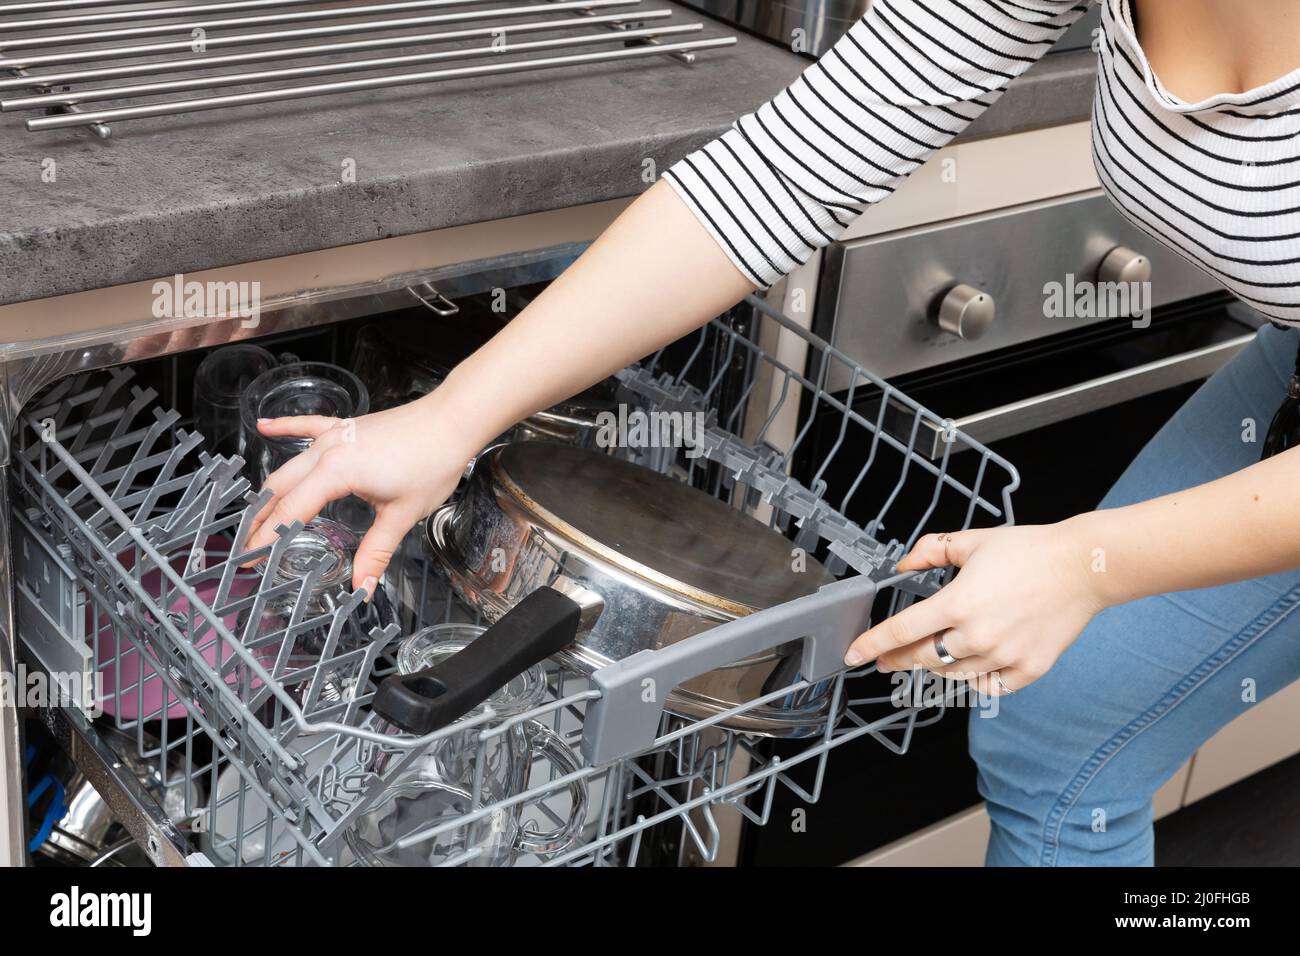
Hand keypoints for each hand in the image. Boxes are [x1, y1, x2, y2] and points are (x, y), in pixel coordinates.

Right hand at [242, 394, 475, 591]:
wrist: (452, 421)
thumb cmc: (432, 461)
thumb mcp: (402, 514)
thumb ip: (377, 552)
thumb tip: (363, 586)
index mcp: (336, 472)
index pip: (290, 512)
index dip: (267, 540)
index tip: (250, 561)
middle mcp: (327, 450)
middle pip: (280, 489)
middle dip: (260, 520)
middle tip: (245, 547)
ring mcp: (335, 435)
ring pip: (289, 464)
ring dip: (269, 489)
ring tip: (252, 513)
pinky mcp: (347, 426)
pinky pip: (307, 426)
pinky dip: (284, 427)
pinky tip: (264, 425)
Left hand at [843, 519, 1105, 694]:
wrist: (1083, 567)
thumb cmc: (1030, 551)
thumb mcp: (972, 541)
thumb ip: (931, 551)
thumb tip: (904, 563)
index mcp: (958, 603)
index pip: (901, 631)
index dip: (872, 644)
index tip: (855, 655)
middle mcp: (977, 635)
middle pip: (921, 658)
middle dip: (897, 660)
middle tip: (887, 660)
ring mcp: (1003, 656)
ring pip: (952, 675)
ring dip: (934, 668)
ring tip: (927, 659)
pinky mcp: (1028, 670)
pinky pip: (989, 687)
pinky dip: (975, 680)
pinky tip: (968, 668)